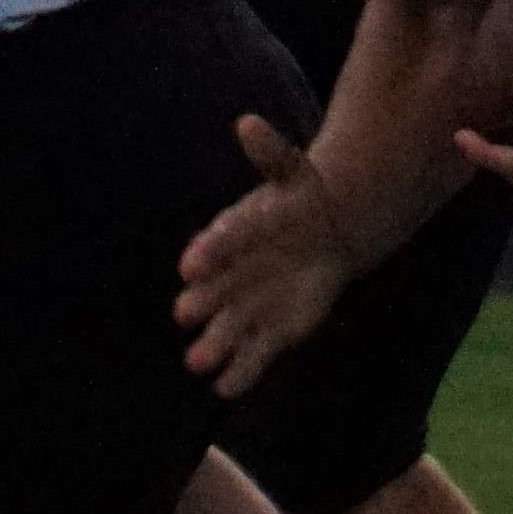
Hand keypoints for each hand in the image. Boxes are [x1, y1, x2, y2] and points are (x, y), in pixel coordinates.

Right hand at [175, 116, 355, 397]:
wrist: (327, 231)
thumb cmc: (299, 199)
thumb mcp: (291, 172)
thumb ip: (269, 154)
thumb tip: (247, 123)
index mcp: (230, 236)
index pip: (215, 246)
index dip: (206, 254)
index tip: (191, 264)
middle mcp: (230, 277)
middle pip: (213, 293)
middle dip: (201, 304)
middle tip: (185, 313)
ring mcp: (248, 306)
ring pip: (227, 330)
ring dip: (213, 347)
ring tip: (198, 364)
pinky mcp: (271, 331)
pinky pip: (254, 355)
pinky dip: (241, 373)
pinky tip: (226, 390)